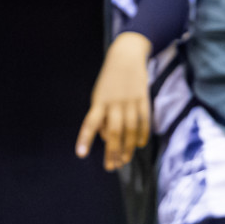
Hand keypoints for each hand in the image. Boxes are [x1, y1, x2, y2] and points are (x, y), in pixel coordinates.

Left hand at [77, 32, 152, 170]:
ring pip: (130, 130)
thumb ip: (102, 116)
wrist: (126, 56)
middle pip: (114, 132)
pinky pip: (144, 121)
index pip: (90, 123)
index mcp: (99, 101)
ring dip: (128, 148)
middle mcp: (114, 103)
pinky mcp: (144, 100)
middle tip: (111, 167)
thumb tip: (107, 138)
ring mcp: (130, 102)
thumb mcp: (99, 95)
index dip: (85, 138)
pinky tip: (140, 145)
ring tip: (125, 161)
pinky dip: (142, 135)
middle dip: (113, 151)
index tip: (81, 154)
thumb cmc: (110, 80)